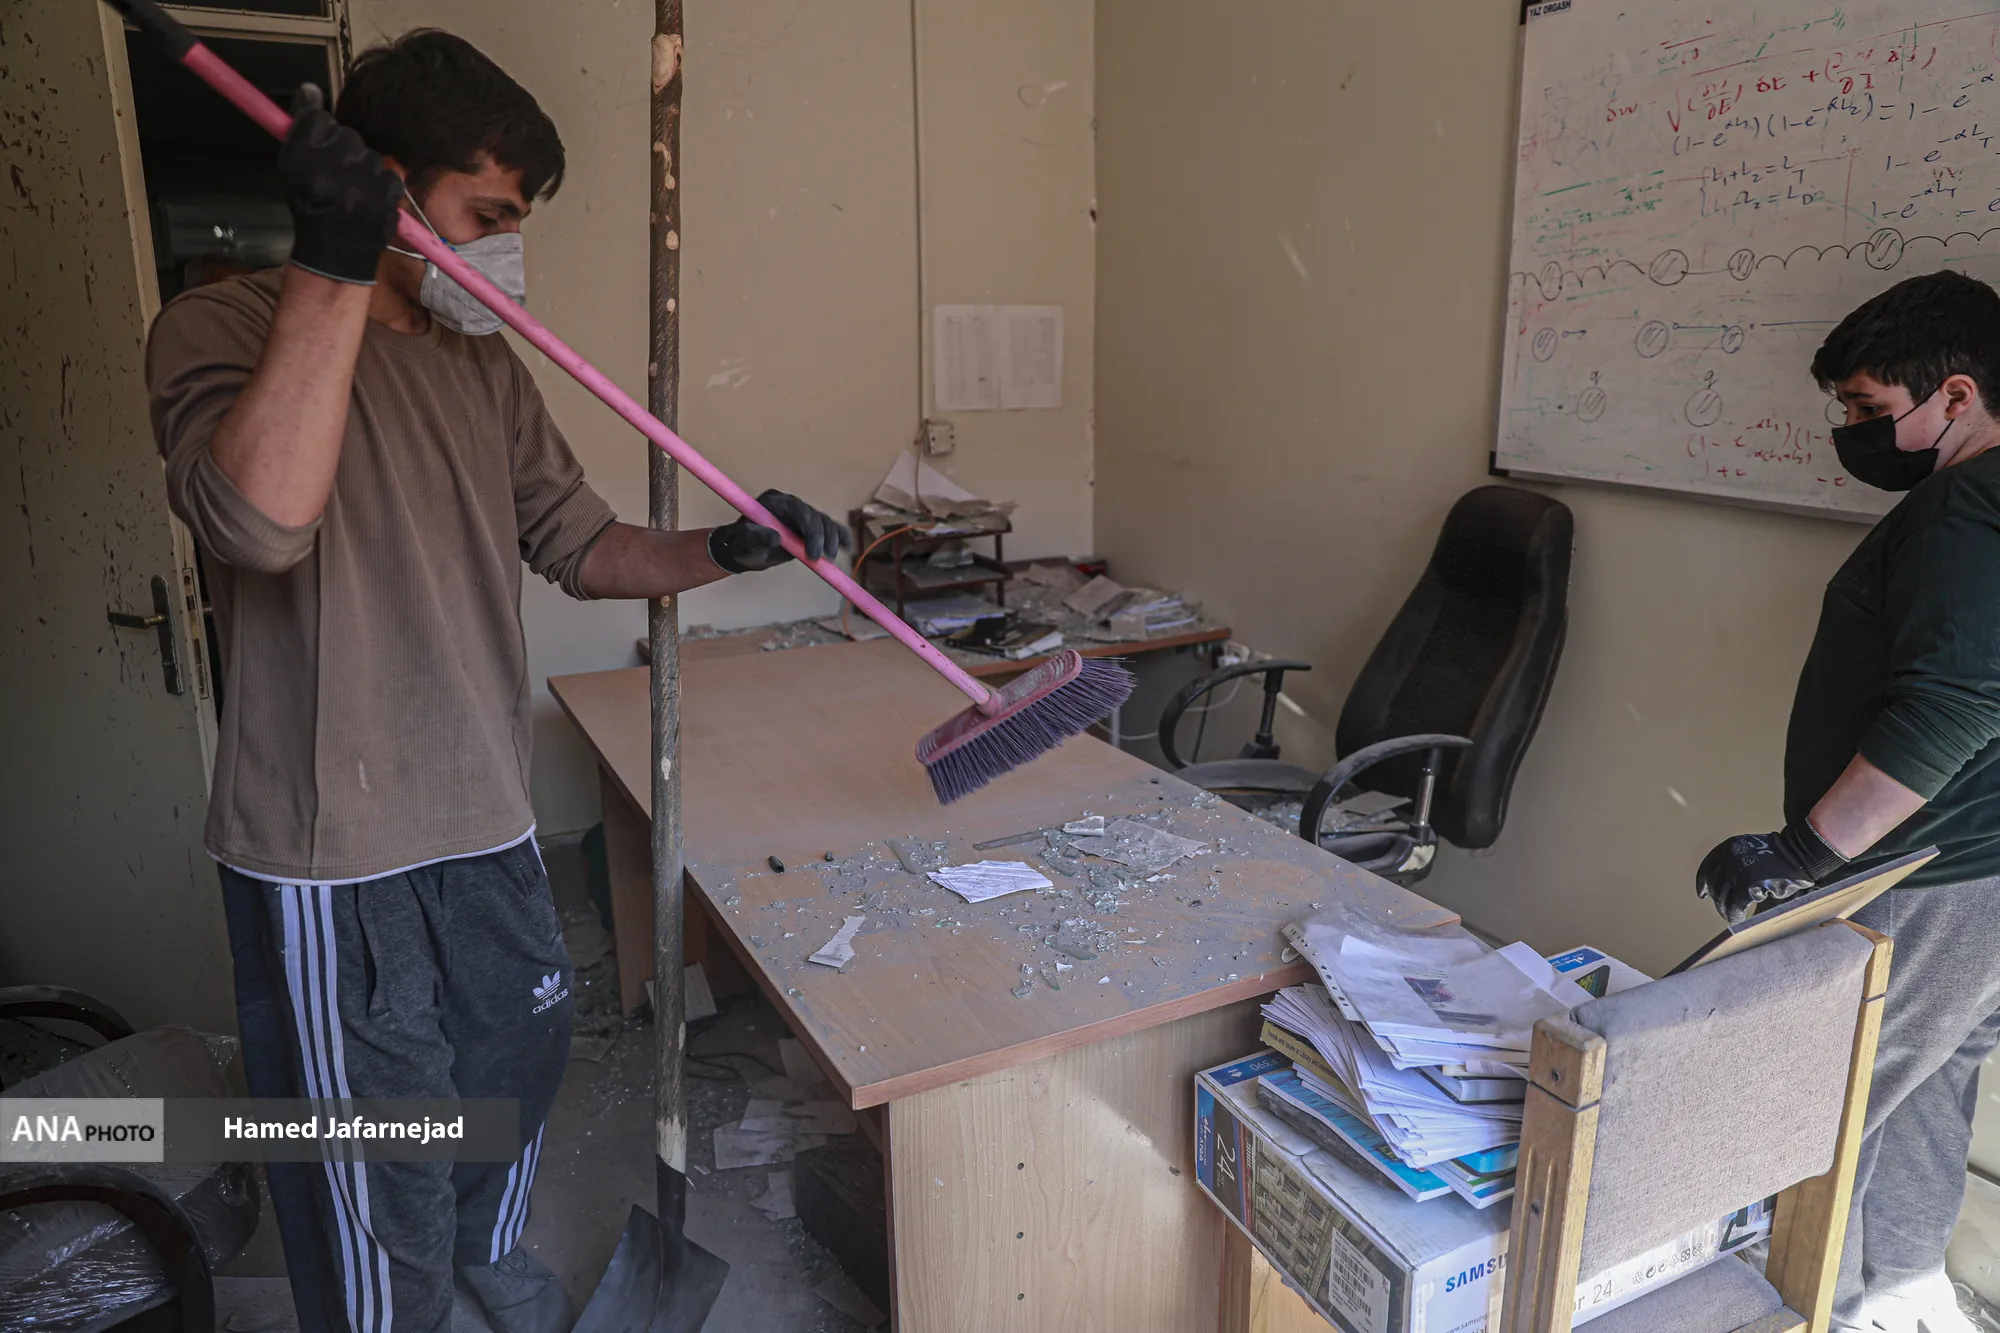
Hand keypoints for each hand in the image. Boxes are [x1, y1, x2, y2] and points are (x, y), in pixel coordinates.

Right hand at [280, 85, 404, 284]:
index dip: (320, 130)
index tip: (319, 144)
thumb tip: (312, 88)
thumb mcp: (293, 167)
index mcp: (302, 160)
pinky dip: (380, 186)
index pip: (319, 118)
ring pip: (370, 156)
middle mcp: (333, 168)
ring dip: (363, 169)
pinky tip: (367, 200)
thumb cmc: (312, 207)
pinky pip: (388, 175)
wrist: (336, 250)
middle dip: (344, 151)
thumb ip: (301, 126)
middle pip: (348, 135)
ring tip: (352, 192)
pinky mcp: (388, 196)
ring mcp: (364, 183)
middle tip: (336, 175)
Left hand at [708, 490, 849, 572]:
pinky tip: (847, 547)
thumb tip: (775, 537)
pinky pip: (830, 528)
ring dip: (833, 539)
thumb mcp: (743, 544)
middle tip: (823, 559)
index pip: (800, 510)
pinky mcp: (810, 527)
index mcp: (775, 502)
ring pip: (825, 522)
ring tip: (831, 558)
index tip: (813, 553)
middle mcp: (791, 505)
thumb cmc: (741, 545)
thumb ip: (755, 538)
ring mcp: (802, 515)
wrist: (745, 550)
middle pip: (816, 516)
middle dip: (824, 537)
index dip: (811, 529)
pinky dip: (840, 536)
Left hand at [1695, 822, 1848, 923]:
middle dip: (1718, 900)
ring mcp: (1738, 871)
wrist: (1799, 855)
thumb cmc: (1778, 856)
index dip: (1703, 883)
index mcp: (1728, 847)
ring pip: (1723, 897)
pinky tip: (1738, 918)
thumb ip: (1735, 865)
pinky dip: (1735, 914)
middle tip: (1723, 909)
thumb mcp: (1750, 852)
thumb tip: (1723, 889)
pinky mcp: (1749, 885)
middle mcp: (1730, 857)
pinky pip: (1735, 905)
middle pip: (1715, 885)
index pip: (1708, 867)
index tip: (1703, 894)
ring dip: (1725, 909)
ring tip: (1730, 915)